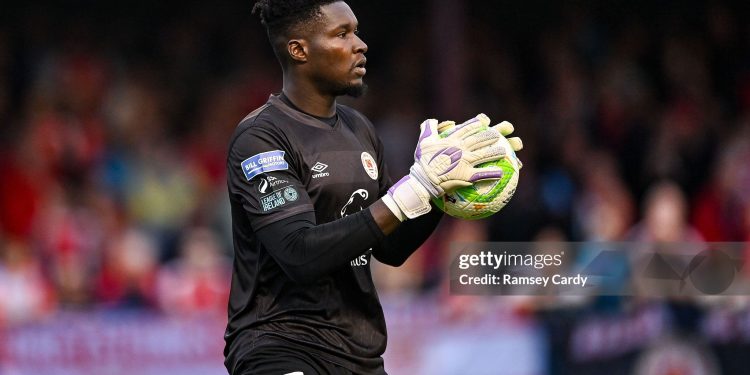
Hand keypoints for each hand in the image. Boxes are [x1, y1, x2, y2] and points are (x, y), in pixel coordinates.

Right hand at [382, 114, 509, 219]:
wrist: (423, 181)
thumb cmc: (422, 162)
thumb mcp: (423, 141)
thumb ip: (428, 128)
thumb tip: (433, 120)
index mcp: (451, 140)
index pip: (467, 129)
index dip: (477, 123)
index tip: (485, 120)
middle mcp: (460, 148)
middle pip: (479, 139)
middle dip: (492, 135)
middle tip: (500, 134)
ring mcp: (464, 161)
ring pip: (484, 154)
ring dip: (496, 152)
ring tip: (506, 151)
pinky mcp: (467, 174)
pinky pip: (482, 173)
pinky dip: (492, 173)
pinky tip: (501, 173)